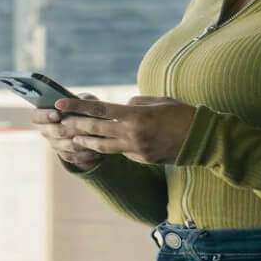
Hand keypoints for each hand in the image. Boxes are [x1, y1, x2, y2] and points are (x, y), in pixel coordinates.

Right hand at [32, 92, 105, 170]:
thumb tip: (82, 100)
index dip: (45, 116)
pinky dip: (85, 154)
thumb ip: (82, 99)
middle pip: (54, 131)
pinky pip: (74, 157)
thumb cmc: (84, 108)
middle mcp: (46, 131)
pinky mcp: (66, 155)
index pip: (37, 116)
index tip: (57, 114)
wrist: (90, 125)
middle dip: (69, 128)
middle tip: (83, 126)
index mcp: (43, 115)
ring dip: (79, 141)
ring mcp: (55, 145)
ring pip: (65, 145)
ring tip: (93, 137)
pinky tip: (96, 149)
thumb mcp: (84, 100)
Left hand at [55, 95, 197, 165]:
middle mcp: (131, 134)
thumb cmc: (181, 114)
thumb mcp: (157, 101)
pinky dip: (114, 146)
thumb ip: (136, 104)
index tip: (60, 104)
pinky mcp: (142, 159)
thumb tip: (122, 107)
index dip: (77, 107)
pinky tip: (110, 142)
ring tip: (75, 138)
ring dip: (88, 141)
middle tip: (61, 122)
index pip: (99, 109)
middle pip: (95, 129)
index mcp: (135, 116)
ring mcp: (136, 150)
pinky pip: (122, 152)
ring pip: (103, 146)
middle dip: (76, 125)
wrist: (201, 139)